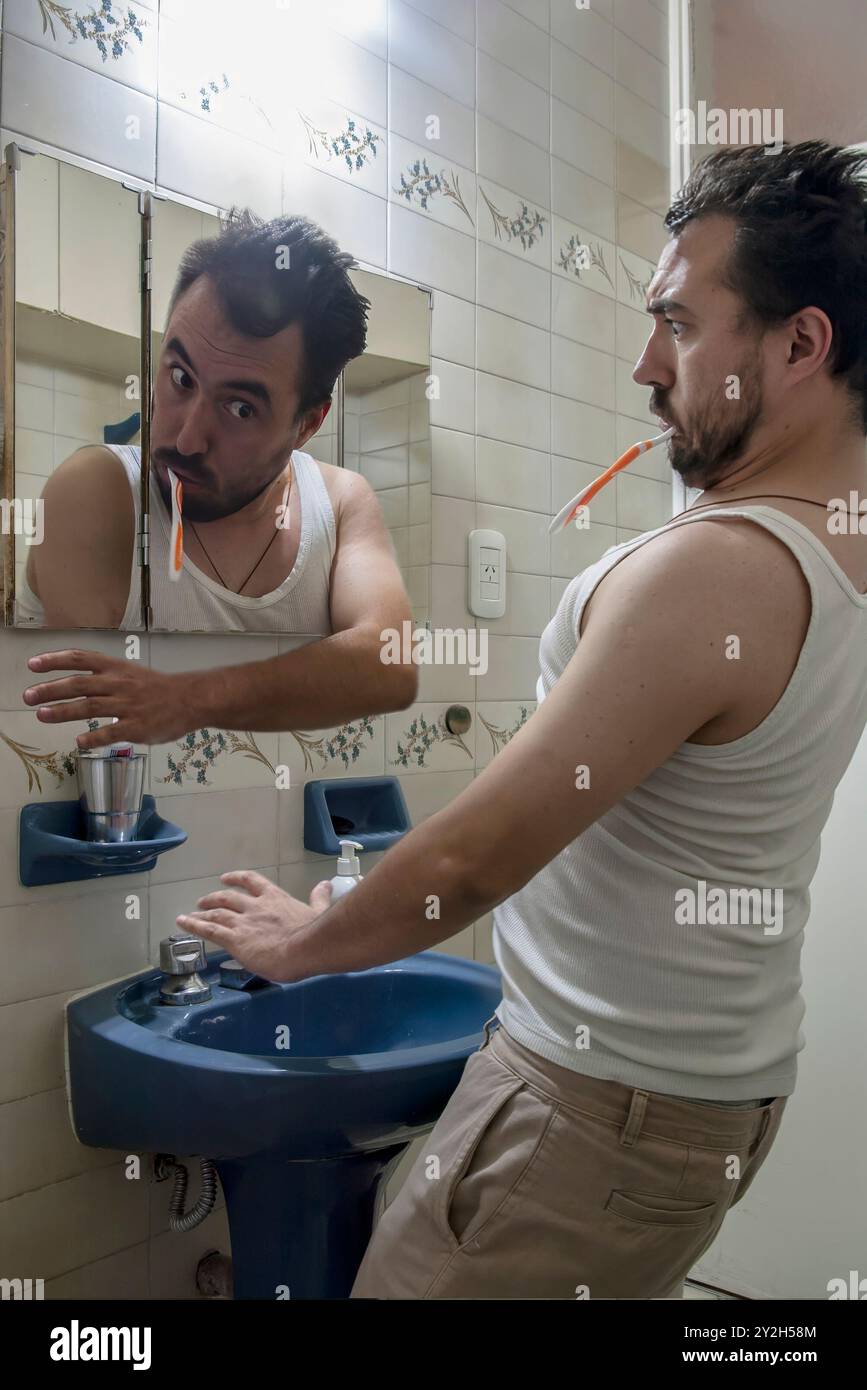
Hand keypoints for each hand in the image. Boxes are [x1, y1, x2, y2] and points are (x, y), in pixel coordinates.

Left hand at [23, 649, 190, 748]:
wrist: (191, 699)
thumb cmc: (159, 688)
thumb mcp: (131, 674)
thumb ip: (105, 679)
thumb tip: (75, 686)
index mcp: (116, 668)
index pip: (80, 659)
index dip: (54, 660)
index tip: (32, 665)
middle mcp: (118, 684)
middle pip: (78, 684)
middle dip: (50, 689)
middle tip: (28, 696)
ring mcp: (127, 706)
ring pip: (89, 707)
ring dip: (62, 711)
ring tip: (41, 715)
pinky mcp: (137, 727)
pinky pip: (111, 733)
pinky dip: (94, 738)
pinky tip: (78, 742)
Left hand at [177, 870, 332, 982]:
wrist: (305, 948)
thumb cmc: (314, 933)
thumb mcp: (318, 910)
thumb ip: (319, 897)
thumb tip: (326, 885)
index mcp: (275, 898)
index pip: (252, 881)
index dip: (237, 878)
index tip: (226, 878)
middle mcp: (255, 907)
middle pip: (228, 898)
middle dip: (214, 898)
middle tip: (203, 901)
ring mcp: (243, 922)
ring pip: (216, 913)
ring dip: (201, 913)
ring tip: (190, 914)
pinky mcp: (234, 940)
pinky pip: (209, 930)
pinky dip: (194, 925)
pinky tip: (183, 923)